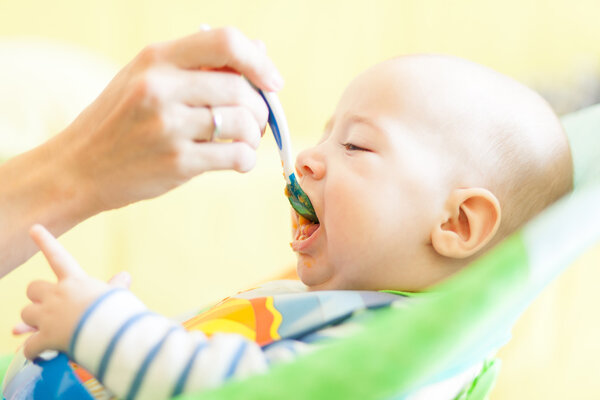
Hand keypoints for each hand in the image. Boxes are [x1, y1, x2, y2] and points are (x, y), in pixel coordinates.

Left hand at [18, 225, 115, 359]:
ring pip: (25, 314)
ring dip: (31, 323)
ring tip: (45, 331)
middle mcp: (58, 294)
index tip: (33, 228)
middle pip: (33, 288)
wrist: (112, 334)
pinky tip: (41, 356)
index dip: (45, 241)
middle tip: (47, 307)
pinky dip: (34, 352)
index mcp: (76, 281)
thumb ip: (116, 287)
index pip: (58, 256)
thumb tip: (125, 276)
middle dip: (37, 297)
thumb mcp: (119, 296)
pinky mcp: (45, 339)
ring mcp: (48, 316)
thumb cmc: (120, 312)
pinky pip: (29, 347)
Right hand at [56, 26, 281, 212]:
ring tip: (243, 142)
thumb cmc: (119, 120)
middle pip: (241, 88)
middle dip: (260, 108)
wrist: (78, 168)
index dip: (259, 60)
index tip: (273, 82)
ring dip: (254, 136)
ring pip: (243, 122)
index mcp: (156, 58)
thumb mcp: (147, 79)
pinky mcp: (177, 163)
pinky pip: (236, 156)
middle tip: (254, 122)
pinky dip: (246, 160)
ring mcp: (167, 126)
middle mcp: (160, 87)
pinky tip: (237, 161)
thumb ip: (199, 65)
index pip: (225, 41)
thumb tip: (259, 52)